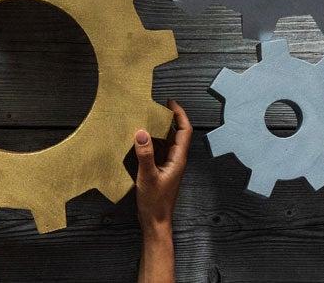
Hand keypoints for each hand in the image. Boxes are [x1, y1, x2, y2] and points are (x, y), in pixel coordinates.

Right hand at [134, 101, 191, 282]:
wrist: (155, 221)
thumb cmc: (155, 202)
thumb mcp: (148, 176)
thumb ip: (145, 154)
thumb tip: (141, 132)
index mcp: (178, 159)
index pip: (184, 131)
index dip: (179, 114)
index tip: (169, 102)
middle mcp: (175, 159)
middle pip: (176, 133)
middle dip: (167, 118)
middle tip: (153, 107)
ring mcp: (168, 165)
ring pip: (166, 141)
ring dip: (158, 129)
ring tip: (144, 118)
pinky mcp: (160, 170)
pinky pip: (157, 150)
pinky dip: (150, 141)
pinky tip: (139, 139)